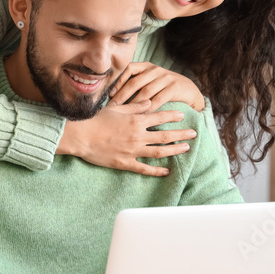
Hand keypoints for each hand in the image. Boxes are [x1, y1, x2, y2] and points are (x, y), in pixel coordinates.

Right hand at [57, 101, 196, 176]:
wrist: (80, 136)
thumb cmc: (96, 120)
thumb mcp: (116, 108)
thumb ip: (134, 106)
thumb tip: (149, 103)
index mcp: (136, 120)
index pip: (160, 117)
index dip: (173, 116)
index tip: (183, 116)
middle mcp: (138, 136)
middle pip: (165, 136)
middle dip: (181, 134)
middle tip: (194, 134)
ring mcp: (133, 151)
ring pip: (160, 152)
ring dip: (175, 150)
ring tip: (186, 149)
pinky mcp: (125, 163)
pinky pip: (145, 169)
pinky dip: (157, 171)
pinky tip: (167, 171)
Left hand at [109, 63, 205, 112]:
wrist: (191, 91)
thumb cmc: (166, 88)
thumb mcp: (151, 81)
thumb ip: (137, 83)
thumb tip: (114, 95)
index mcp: (147, 66)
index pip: (129, 69)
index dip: (119, 81)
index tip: (111, 94)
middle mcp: (155, 70)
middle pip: (135, 82)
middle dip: (122, 95)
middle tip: (113, 108)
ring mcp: (166, 78)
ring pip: (145, 92)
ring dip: (134, 104)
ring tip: (124, 115)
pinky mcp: (174, 88)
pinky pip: (158, 99)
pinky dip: (149, 109)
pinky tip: (142, 117)